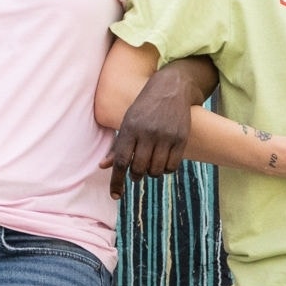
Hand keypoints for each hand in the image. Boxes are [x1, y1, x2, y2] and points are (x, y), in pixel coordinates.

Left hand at [102, 58, 211, 197]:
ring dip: (151, 173)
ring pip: (156, 170)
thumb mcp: (128, 122)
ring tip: (150, 166)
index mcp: (130, 129)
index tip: (115, 196)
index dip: (117, 181)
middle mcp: (147, 133)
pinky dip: (166, 170)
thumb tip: (103, 166)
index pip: (121, 162)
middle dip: (136, 176)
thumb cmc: (144, 109)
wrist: (170, 89)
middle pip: (139, 169)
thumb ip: (118, 146)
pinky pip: (172, 167)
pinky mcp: (181, 139)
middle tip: (137, 173)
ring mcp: (166, 136)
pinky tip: (163, 163)